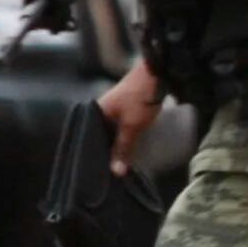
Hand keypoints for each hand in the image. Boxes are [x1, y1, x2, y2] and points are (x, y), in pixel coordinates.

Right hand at [97, 58, 164, 175]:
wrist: (159, 71)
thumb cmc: (142, 97)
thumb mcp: (132, 125)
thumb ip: (123, 147)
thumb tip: (115, 172)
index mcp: (94, 113)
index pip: (88, 140)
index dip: (94, 156)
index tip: (98, 174)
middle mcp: (100, 111)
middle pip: (99, 138)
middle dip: (105, 154)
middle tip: (110, 174)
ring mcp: (113, 110)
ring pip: (110, 134)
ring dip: (115, 148)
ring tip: (118, 167)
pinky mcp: (125, 110)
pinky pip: (120, 129)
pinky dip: (122, 140)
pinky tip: (127, 151)